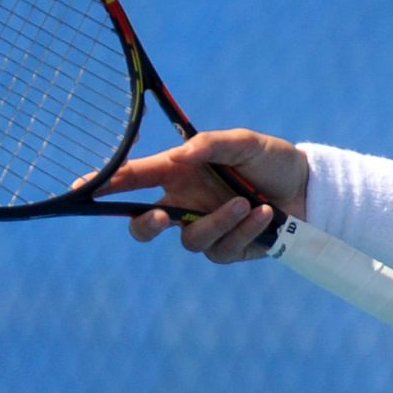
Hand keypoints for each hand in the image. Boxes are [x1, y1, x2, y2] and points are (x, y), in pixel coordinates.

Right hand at [96, 128, 308, 261]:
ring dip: (218, 222)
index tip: (83, 189)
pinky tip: (266, 214)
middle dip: (145, 226)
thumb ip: (211, 145)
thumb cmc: (272, 160)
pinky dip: (243, 230)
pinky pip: (222, 249)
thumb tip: (179, 157)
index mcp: (180, 173)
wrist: (309, 188)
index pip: (135, 179)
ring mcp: (205, 228)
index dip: (106, 184)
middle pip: (145, 225)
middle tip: (161, 218)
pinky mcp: (229, 248)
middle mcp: (186, 203)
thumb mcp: (245, 143)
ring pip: (189, 240)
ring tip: (249, 202)